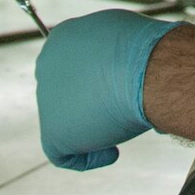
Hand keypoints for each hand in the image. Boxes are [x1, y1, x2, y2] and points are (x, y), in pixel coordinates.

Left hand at [34, 9, 179, 170]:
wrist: (145, 70)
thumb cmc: (147, 49)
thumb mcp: (129, 38)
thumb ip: (114, 52)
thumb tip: (126, 70)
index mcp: (63, 37)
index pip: (74, 64)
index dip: (96, 79)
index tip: (117, 88)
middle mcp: (47, 63)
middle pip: (66, 91)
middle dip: (91, 102)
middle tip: (120, 110)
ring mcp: (46, 97)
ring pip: (67, 120)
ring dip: (93, 127)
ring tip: (125, 128)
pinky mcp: (53, 130)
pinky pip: (63, 154)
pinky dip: (88, 157)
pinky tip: (113, 152)